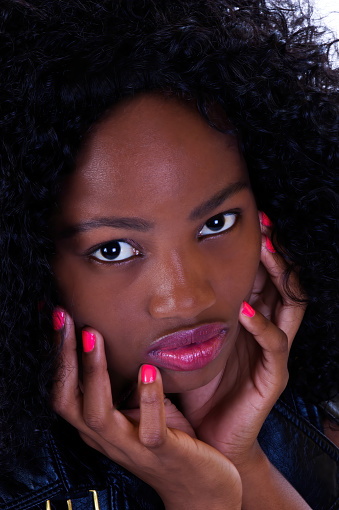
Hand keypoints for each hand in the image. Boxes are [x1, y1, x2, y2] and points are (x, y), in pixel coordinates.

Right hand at [51, 315, 241, 509]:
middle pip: (68, 400)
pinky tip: (148, 369)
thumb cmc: (170, 439)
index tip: (57, 316)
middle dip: (63, 358)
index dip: (56, 355)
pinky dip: (148, 398)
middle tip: (64, 318)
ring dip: (93, 373)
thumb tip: (120, 337)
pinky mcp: (163, 453)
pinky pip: (150, 428)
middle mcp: (107, 437)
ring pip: (99, 414)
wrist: (201, 489)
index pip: (64, 390)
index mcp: (99, 425)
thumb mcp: (140, 408)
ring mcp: (132, 447)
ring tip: (93, 335)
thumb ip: (126, 383)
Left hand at [179, 214, 306, 472]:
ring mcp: (272, 352)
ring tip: (265, 251)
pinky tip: (246, 311)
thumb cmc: (195, 384)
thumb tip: (155, 280)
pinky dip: (263, 326)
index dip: (258, 249)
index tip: (248, 220)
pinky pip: (275, 346)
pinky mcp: (272, 376)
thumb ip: (184, 310)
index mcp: (248, 319)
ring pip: (289, 306)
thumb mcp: (190, 338)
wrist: (205, 432)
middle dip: (275, 253)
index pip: (261, 276)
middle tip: (265, 225)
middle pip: (281, 283)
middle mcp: (264, 330)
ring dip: (279, 277)